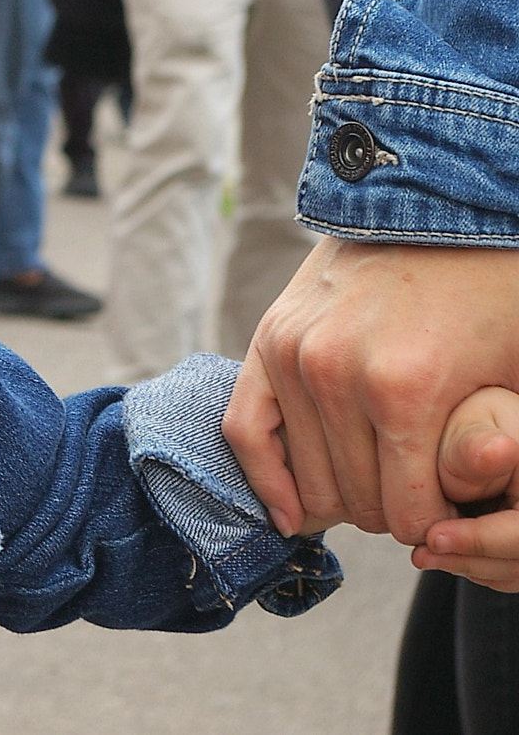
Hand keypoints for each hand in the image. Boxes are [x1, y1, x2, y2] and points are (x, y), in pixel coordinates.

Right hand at [224, 237, 518, 542]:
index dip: (435, 524)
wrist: (435, 207)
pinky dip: (266, 478)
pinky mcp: (268, 341)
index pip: (408, 512)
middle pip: (356, 500)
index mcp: (406, 390)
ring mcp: (294, 356)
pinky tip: (289, 511)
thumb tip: (448, 530)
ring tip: (374, 485)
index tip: (453, 512)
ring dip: (340, 496)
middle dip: (390, 511)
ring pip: (307, 477)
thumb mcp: (517, 374)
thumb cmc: (493, 293)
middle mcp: (336, 375)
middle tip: (416, 494)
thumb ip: (492, 453)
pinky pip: (245, 430)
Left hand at [412, 388, 518, 589]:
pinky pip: (510, 571)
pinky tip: (445, 550)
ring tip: (425, 552)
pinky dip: (477, 567)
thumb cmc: (467, 421)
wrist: (473, 434)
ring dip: (468, 566)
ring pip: (515, 571)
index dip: (481, 540)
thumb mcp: (467, 422)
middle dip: (469, 558)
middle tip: (421, 553)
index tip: (432, 536)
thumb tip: (500, 453)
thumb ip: (473, 447)